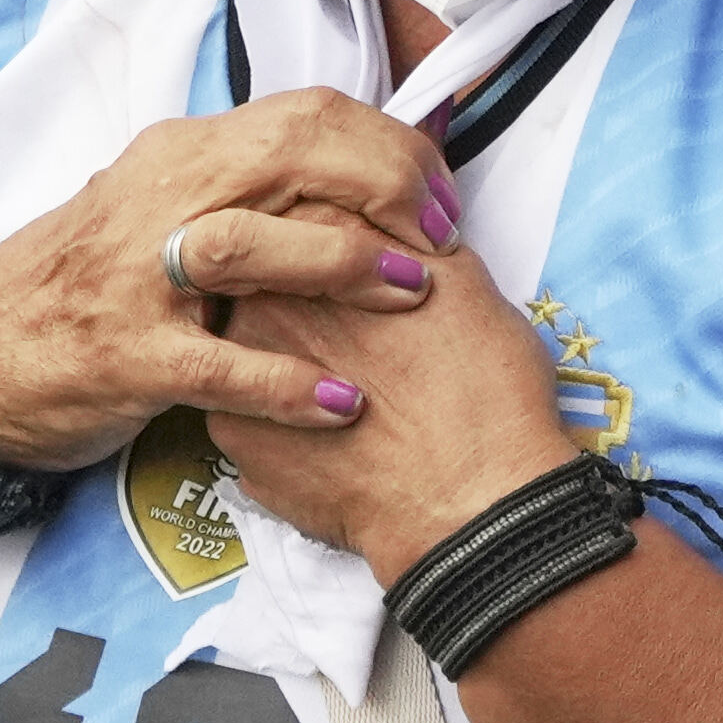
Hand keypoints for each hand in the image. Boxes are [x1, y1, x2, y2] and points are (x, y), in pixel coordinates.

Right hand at [0, 96, 459, 468]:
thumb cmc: (93, 285)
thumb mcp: (167, 208)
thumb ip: (253, 186)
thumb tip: (369, 171)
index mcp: (181, 155)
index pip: (302, 114)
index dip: (389, 146)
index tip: (442, 195)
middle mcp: (158, 197)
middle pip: (289, 153)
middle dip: (385, 185)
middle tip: (444, 236)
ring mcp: (135, 277)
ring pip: (250, 244)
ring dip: (344, 261)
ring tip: (412, 293)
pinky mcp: (124, 357)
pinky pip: (217, 364)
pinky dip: (288, 382)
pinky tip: (344, 403)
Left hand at [209, 246, 597, 578]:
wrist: (471, 502)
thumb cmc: (486, 390)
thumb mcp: (464, 283)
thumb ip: (405, 244)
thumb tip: (390, 235)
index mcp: (320, 247)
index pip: (301, 220)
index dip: (333, 250)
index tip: (355, 277)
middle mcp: (263, 298)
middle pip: (262, 280)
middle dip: (299, 302)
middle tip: (352, 339)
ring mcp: (241, 369)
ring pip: (251, 350)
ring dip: (284, 359)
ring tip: (346, 389)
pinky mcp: (236, 437)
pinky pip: (251, 413)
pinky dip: (282, 421)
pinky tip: (327, 438)